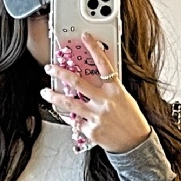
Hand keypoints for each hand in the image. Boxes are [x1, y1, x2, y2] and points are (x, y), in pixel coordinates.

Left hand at [43, 33, 152, 154]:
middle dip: (60, 73)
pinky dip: (69, 118)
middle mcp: (104, 102)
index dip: (94, 48)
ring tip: (45, 92)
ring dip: (54, 96)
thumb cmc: (131, 120)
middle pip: (77, 82)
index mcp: (115, 90)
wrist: (135, 144)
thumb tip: (91, 79)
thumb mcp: (124, 99)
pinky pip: (75, 121)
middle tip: (50, 68)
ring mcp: (96, 116)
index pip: (103, 64)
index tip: (85, 37)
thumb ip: (108, 89)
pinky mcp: (90, 130)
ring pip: (69, 103)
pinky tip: (65, 114)